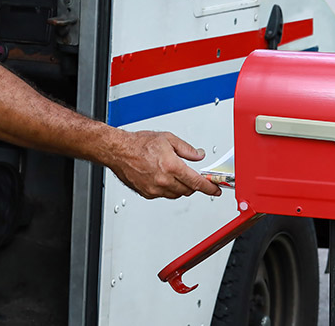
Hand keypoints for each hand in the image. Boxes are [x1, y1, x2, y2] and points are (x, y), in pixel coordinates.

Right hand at [107, 131, 222, 199]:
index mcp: (171, 166)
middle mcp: (163, 180)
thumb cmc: (138, 144)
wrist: (118, 151)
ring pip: (176, 194)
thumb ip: (187, 149)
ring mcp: (154, 189)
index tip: (215, 190)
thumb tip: (199, 155)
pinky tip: (163, 178)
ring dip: (180, 187)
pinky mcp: (147, 193)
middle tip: (193, 177)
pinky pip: (163, 195)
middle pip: (188, 190)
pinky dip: (167, 189)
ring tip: (174, 174)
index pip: (196, 182)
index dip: (209, 188)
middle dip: (193, 185)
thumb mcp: (168, 139)